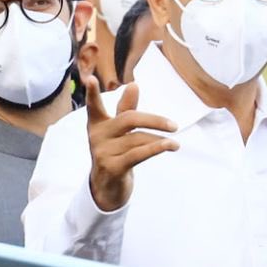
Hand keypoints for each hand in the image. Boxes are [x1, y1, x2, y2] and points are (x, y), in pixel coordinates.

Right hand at [85, 77, 178, 212]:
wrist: (106, 188)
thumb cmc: (115, 152)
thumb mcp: (119, 131)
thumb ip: (126, 109)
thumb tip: (134, 84)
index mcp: (97, 124)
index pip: (94, 106)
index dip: (92, 93)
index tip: (91, 79)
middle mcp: (97, 136)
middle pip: (129, 119)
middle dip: (154, 121)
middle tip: (174, 125)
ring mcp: (102, 152)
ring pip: (138, 139)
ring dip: (160, 140)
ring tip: (175, 143)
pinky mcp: (111, 167)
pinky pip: (138, 154)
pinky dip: (156, 148)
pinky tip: (170, 145)